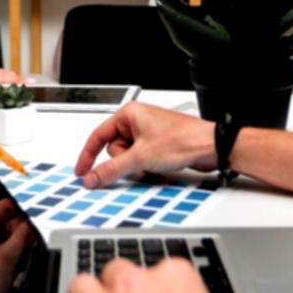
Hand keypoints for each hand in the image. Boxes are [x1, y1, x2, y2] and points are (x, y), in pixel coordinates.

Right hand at [74, 103, 215, 187]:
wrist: (210, 147)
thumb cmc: (182, 140)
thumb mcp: (140, 158)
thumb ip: (112, 170)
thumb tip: (92, 178)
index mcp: (129, 114)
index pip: (98, 136)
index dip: (88, 155)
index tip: (82, 172)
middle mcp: (138, 121)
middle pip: (114, 150)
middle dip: (125, 162)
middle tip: (139, 162)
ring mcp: (148, 134)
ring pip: (128, 158)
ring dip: (137, 167)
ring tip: (153, 164)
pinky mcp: (157, 146)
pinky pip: (141, 161)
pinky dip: (147, 168)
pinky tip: (160, 167)